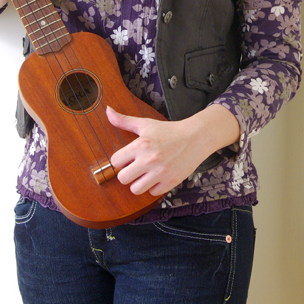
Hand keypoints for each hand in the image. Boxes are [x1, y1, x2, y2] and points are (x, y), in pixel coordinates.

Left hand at [107, 103, 239, 197]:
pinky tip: (158, 177)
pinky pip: (152, 193)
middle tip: (135, 168)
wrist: (195, 138)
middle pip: (122, 178)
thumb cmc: (169, 131)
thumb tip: (107, 110)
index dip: (120, 160)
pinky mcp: (170, 182)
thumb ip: (124, 121)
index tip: (128, 158)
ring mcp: (160, 173)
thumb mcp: (146, 124)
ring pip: (135, 189)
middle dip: (127, 174)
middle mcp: (149, 160)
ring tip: (145, 175)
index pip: (115, 161)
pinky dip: (154, 187)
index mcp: (140, 145)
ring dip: (139, 183)